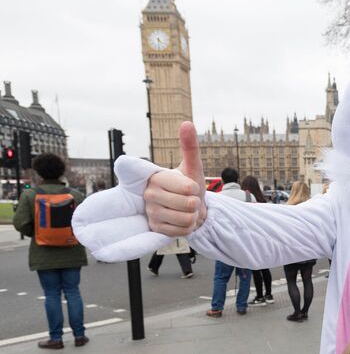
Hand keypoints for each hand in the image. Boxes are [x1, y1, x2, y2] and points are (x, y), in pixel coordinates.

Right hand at [144, 122, 206, 236]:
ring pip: (187, 218)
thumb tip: (187, 123)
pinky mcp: (155, 228)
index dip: (195, 188)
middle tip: (189, 200)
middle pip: (189, 204)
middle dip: (196, 203)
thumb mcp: (192, 166)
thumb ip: (190, 146)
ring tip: (186, 210)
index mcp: (156, 178)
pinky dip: (189, 227)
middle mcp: (149, 194)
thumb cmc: (190, 185)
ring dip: (193, 215)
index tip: (189, 187)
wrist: (189, 208)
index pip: (188, 188)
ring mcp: (150, 212)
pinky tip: (181, 220)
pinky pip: (183, 230)